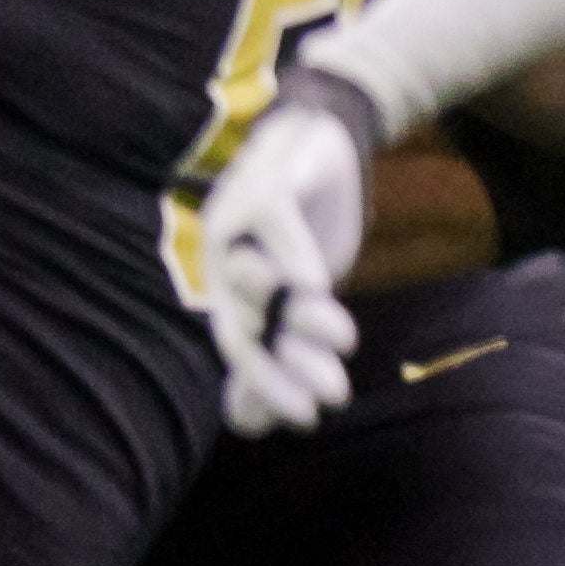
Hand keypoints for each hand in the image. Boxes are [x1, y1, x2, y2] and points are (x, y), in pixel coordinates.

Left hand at [193, 65, 379, 437]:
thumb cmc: (309, 220)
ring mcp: (234, 223)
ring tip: (345, 340)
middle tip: (333, 399)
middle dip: (287, 365)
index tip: (309, 420)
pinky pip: (273, 228)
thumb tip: (250, 426)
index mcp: (227, 288)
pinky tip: (319, 285)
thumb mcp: (305, 291)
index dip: (269, 386)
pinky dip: (294, 258)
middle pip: (247, 325)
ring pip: (261, 283)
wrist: (323, 139)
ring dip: (300, 318)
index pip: (242, 348)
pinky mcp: (261, 188)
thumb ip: (282, 346)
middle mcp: (219, 260)